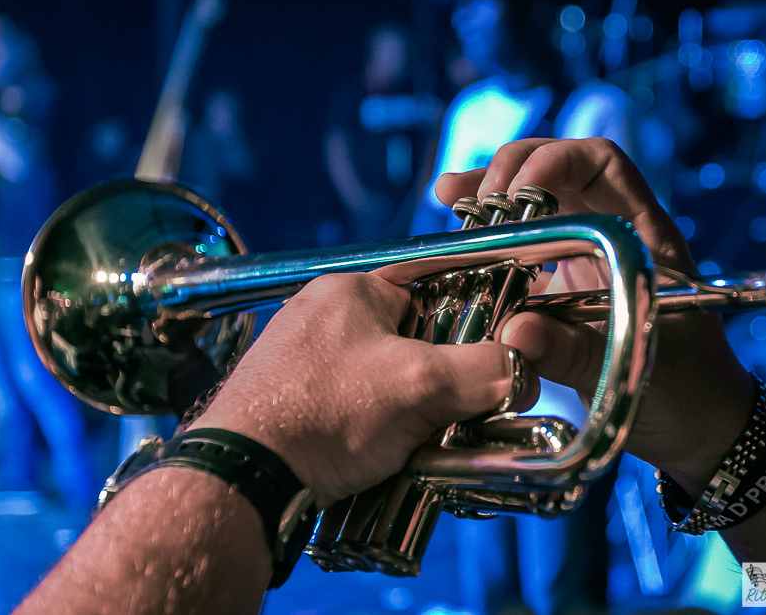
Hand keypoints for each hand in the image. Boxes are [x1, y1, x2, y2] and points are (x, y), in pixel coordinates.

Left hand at [189, 272, 538, 508]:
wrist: (246, 476)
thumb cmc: (321, 415)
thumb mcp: (420, 386)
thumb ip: (483, 371)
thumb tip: (519, 372)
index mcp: (350, 290)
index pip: (431, 290)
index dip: (467, 325)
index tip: (485, 361)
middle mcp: (321, 315)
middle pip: (410, 340)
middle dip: (435, 380)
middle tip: (447, 414)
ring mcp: (301, 358)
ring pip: (383, 377)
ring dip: (406, 409)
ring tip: (410, 440)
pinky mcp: (290, 397)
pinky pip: (352, 403)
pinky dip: (372, 427)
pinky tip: (375, 452)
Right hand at [436, 138, 754, 493]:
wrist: (702, 427)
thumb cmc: (688, 395)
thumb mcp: (632, 371)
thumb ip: (575, 352)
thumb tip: (513, 332)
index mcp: (645, 238)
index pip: (604, 164)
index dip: (557, 161)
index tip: (516, 191)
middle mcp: (614, 235)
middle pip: (561, 171)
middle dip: (511, 171)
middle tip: (469, 198)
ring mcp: (589, 259)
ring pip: (539, 203)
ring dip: (493, 195)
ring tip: (448, 195)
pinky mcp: (567, 287)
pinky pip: (527, 246)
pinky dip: (493, 236)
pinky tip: (460, 238)